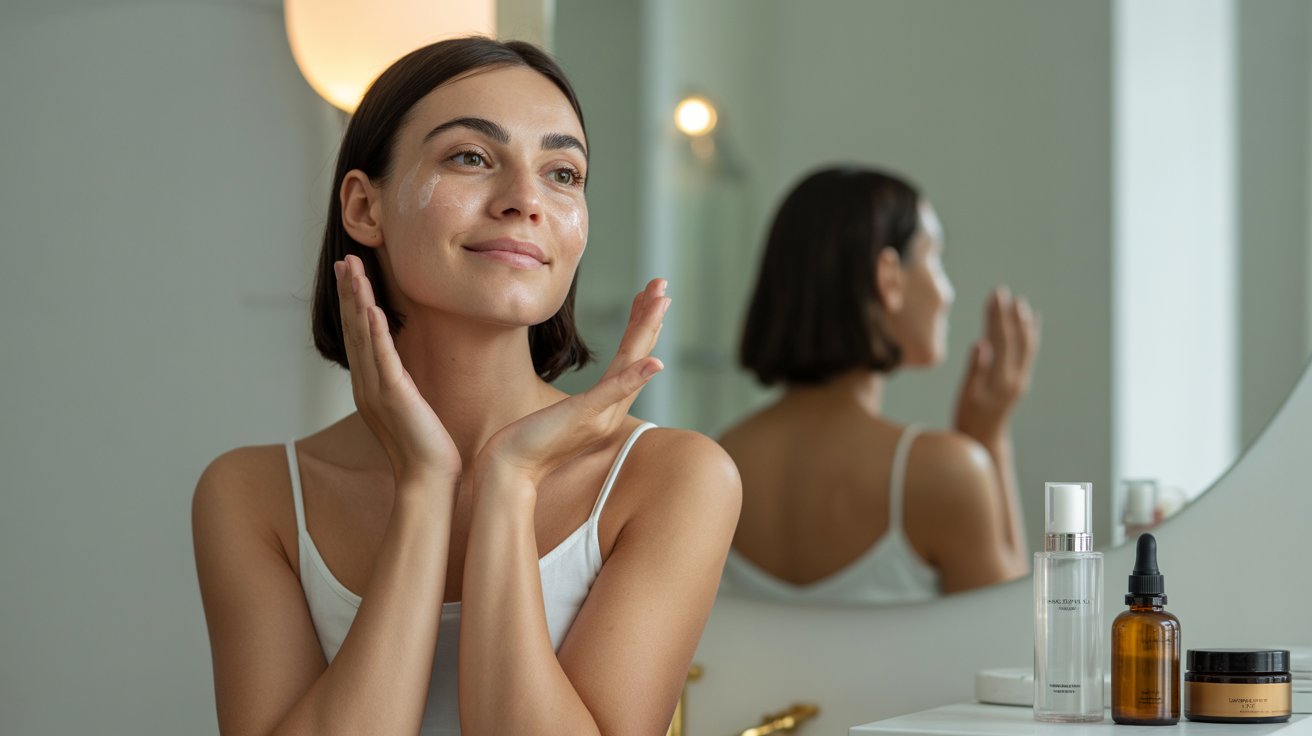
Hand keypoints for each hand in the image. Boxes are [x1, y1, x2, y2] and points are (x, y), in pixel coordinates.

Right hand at [336, 254, 460, 486]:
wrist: (428, 480)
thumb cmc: (426, 449)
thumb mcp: (411, 409)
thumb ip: (402, 388)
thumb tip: (404, 374)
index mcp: (370, 386)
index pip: (358, 336)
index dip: (353, 303)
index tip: (350, 274)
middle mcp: (366, 385)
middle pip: (353, 329)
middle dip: (349, 293)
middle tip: (345, 260)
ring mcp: (377, 390)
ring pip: (363, 336)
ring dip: (358, 301)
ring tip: (354, 270)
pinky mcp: (394, 397)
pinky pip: (383, 358)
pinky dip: (377, 332)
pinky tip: (374, 309)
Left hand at [473, 279, 669, 487]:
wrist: (510, 471)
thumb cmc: (527, 443)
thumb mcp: (557, 417)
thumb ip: (580, 407)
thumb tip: (584, 400)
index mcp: (605, 407)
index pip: (628, 359)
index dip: (640, 327)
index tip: (647, 298)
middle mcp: (610, 411)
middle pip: (637, 356)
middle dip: (650, 318)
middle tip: (663, 285)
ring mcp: (600, 415)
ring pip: (631, 365)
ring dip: (647, 331)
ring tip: (660, 302)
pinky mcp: (585, 417)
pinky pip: (614, 393)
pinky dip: (635, 377)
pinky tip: (653, 361)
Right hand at [953, 286, 1039, 444]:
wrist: (985, 439)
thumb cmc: (969, 417)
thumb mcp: (967, 395)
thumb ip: (976, 369)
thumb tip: (981, 342)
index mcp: (1002, 378)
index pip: (1002, 340)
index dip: (998, 316)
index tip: (994, 295)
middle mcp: (1016, 377)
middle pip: (1015, 339)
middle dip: (1009, 314)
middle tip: (1002, 292)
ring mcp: (1020, 379)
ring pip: (1025, 345)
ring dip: (1022, 322)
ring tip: (1019, 302)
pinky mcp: (1019, 381)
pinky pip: (1027, 353)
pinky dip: (1029, 336)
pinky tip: (1030, 323)